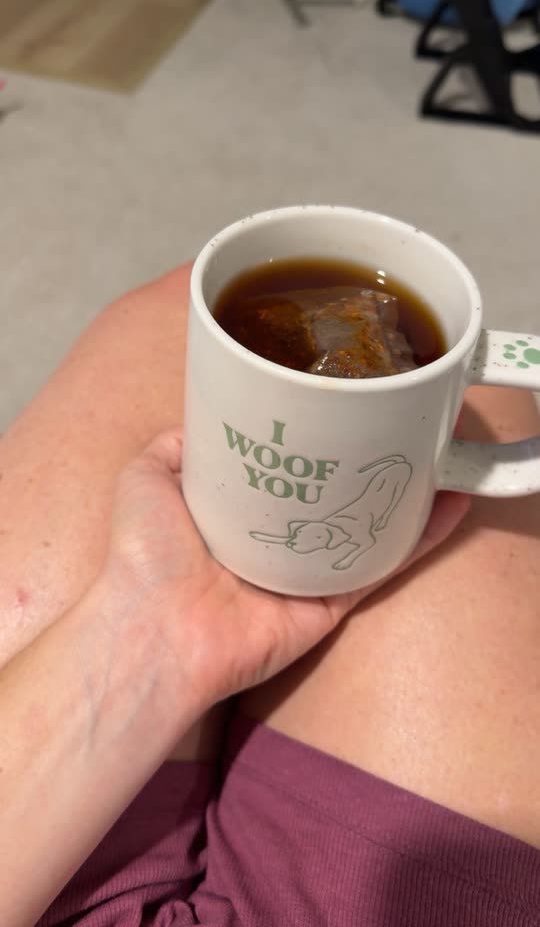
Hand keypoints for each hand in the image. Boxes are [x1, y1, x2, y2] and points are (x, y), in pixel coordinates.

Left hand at [106, 430, 469, 710]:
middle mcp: (277, 541)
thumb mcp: (146, 476)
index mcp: (237, 513)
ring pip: (369, 527)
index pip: (287, 468)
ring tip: (439, 453)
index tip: (341, 401)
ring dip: (406, 495)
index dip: (313, 438)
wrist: (157, 628)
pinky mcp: (333, 604)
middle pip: (334, 495)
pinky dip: (419, 538)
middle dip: (368, 462)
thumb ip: (176, 447)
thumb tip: (210, 420)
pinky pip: (383, 567)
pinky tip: (450, 503)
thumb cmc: (146, 551)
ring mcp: (308, 574)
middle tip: (400, 421)